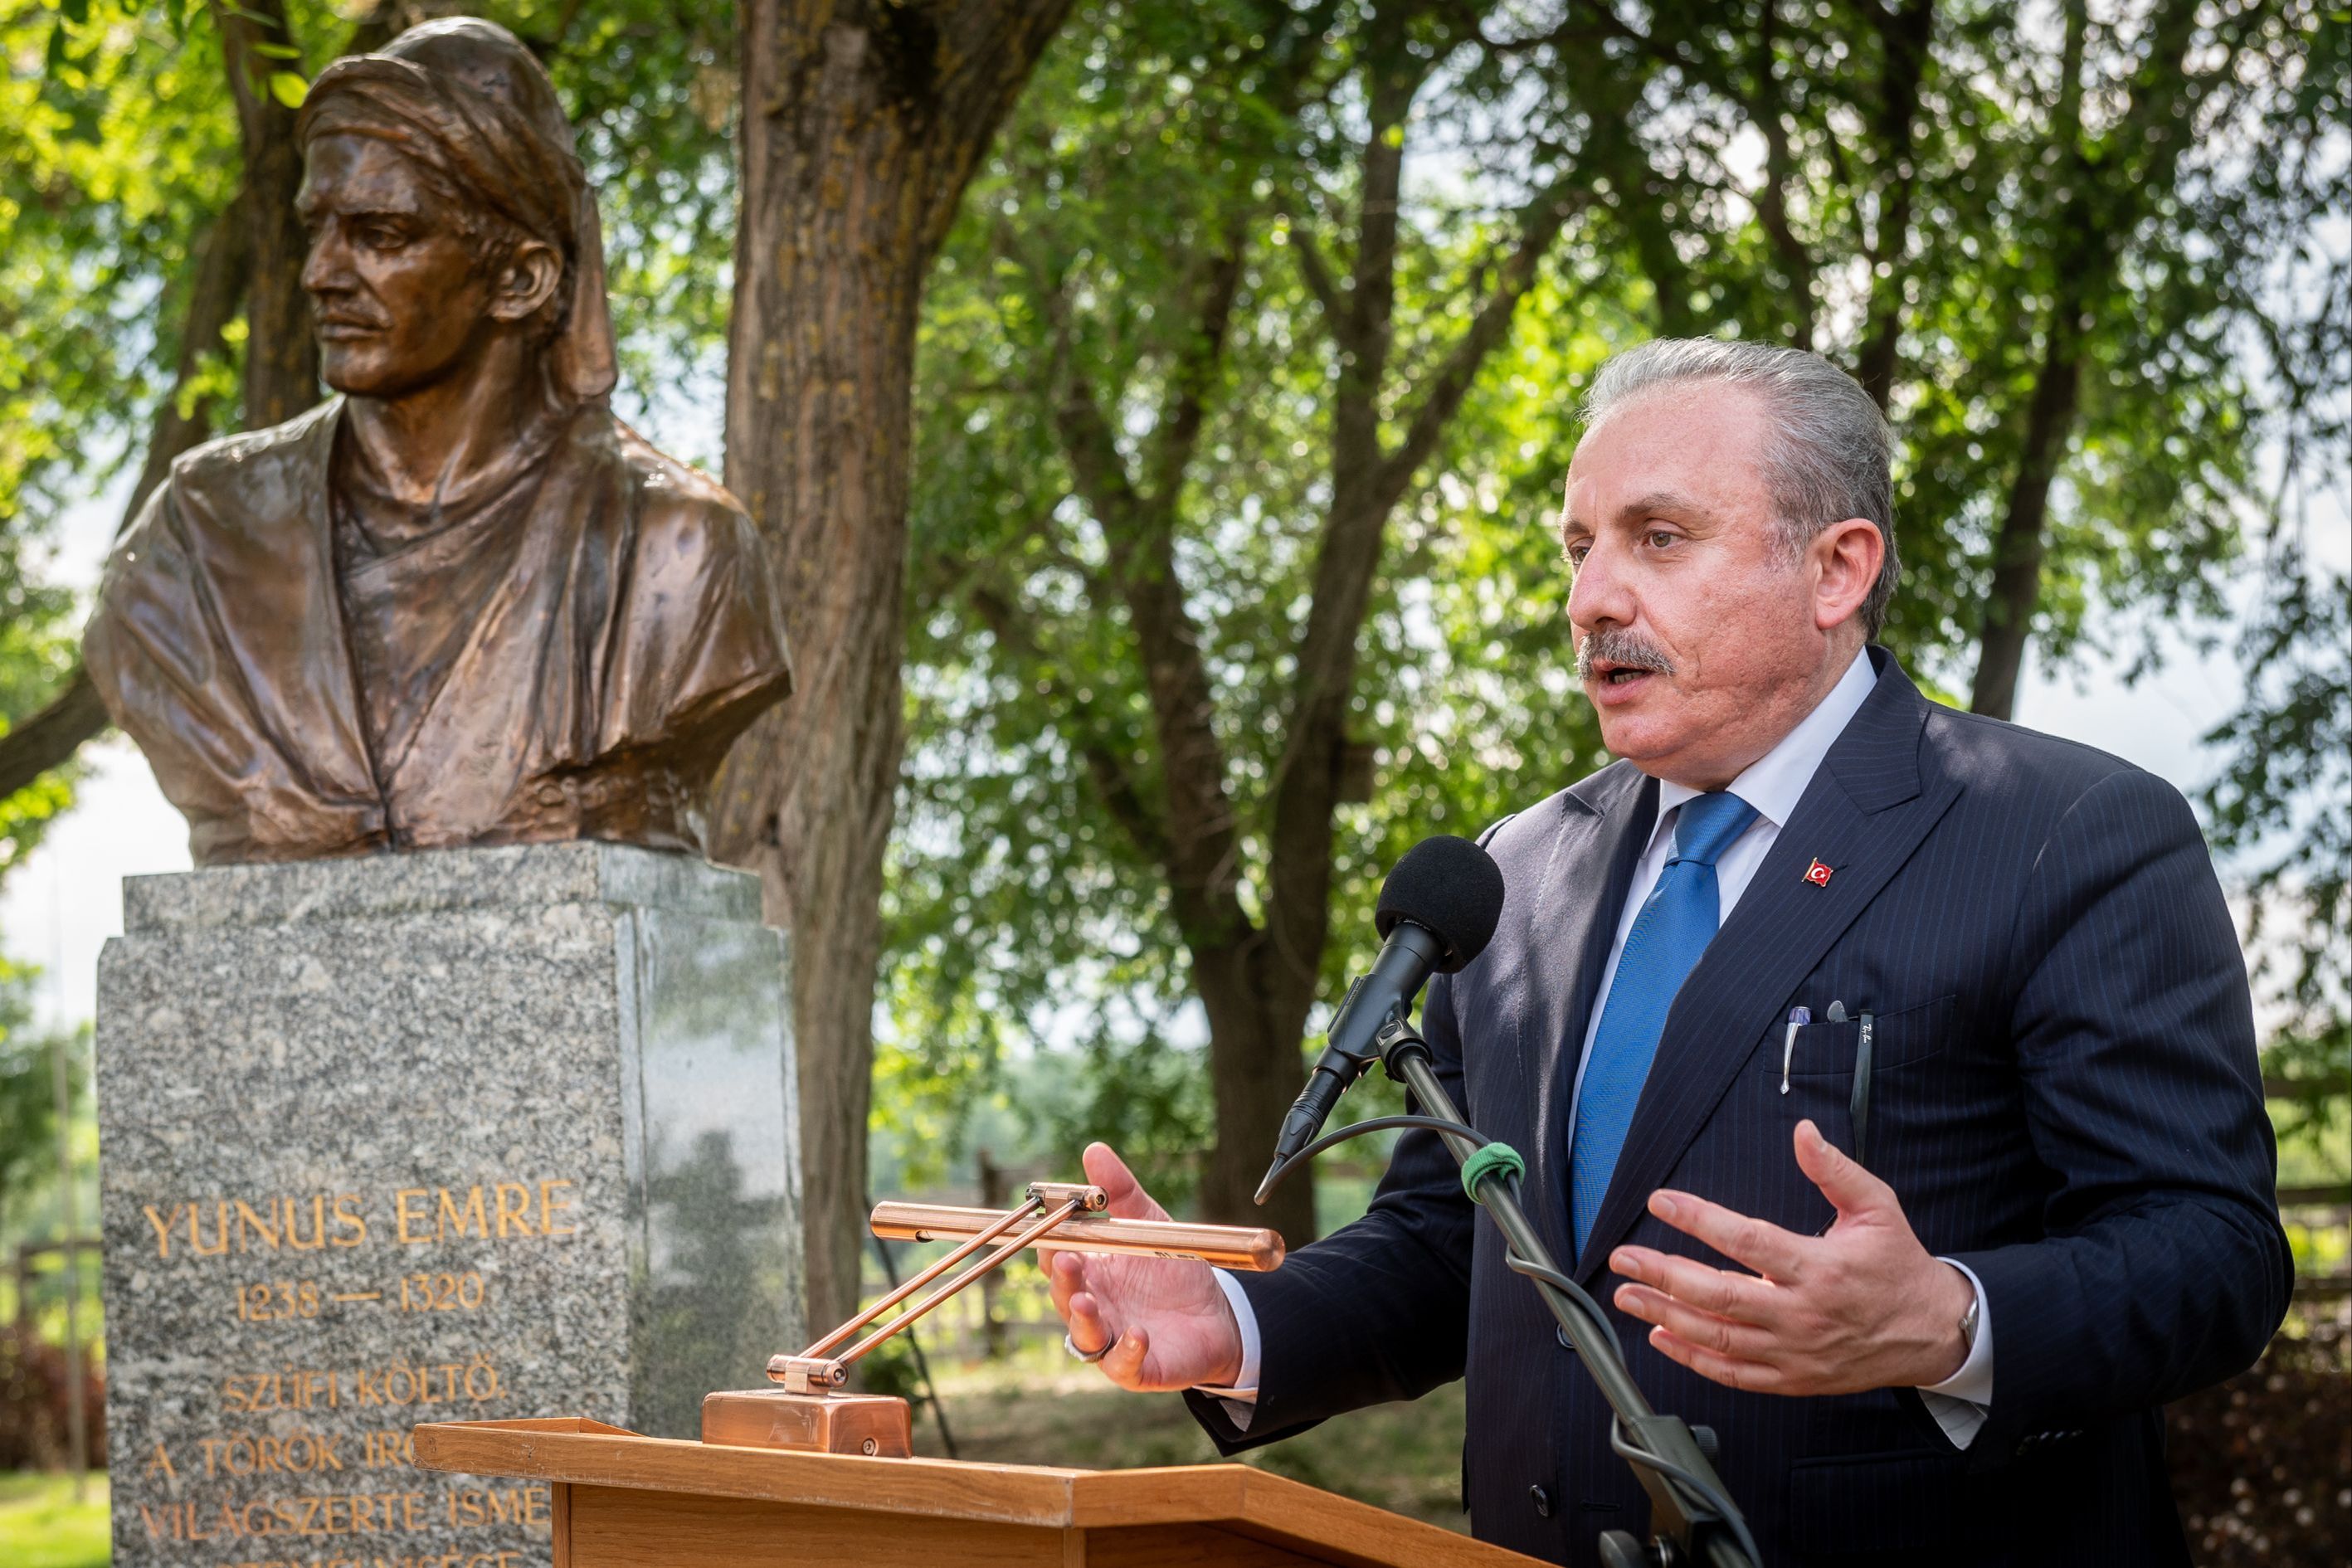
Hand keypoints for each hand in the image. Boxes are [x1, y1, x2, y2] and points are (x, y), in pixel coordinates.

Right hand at [1045, 1143, 1245, 1391]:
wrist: (1217, 1313)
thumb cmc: (1172, 1267)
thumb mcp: (1149, 1222)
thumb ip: (1121, 1190)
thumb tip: (1094, 1149)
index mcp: (1089, 1271)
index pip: (1056, 1258)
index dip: (1049, 1245)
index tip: (1049, 1227)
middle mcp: (1093, 1307)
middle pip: (1062, 1296)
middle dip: (1062, 1279)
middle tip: (1068, 1261)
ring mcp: (1111, 1339)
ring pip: (1084, 1335)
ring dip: (1082, 1319)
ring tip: (1086, 1301)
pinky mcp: (1138, 1368)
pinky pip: (1124, 1366)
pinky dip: (1127, 1352)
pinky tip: (1138, 1334)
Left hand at [1608, 1119, 1973, 1396]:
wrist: (1932, 1332)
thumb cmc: (1898, 1265)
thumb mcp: (1878, 1207)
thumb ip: (1835, 1170)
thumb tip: (1803, 1132)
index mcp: (1820, 1267)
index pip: (1747, 1240)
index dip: (1699, 1219)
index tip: (1662, 1201)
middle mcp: (1803, 1313)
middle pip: (1719, 1295)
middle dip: (1663, 1274)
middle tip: (1624, 1257)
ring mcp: (1795, 1351)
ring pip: (1718, 1338)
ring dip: (1665, 1315)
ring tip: (1628, 1295)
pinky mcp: (1793, 1379)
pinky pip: (1734, 1374)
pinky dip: (1693, 1358)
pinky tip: (1661, 1337)